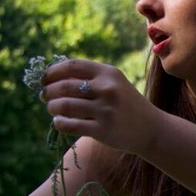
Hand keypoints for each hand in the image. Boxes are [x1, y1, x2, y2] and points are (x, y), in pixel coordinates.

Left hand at [41, 59, 158, 154]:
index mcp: (108, 73)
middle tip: (44, 96)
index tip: (44, 79)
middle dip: (48, 91)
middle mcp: (107, 89)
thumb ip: (88, 78)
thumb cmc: (125, 104)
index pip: (72, 66)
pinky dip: (59, 123)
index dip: (52, 72)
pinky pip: (70, 125)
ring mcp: (105, 110)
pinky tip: (59, 122)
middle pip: (64, 86)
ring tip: (52, 109)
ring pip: (64, 106)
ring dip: (52, 107)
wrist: (150, 129)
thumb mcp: (113, 83)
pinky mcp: (102, 130)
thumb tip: (51, 77)